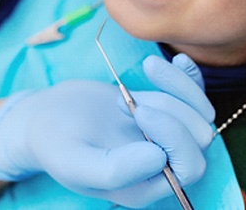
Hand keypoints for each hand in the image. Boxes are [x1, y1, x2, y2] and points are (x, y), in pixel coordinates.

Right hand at [0, 55, 214, 207]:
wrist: (46, 117)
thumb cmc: (55, 143)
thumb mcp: (74, 161)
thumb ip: (114, 170)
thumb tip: (160, 159)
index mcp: (146, 186)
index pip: (189, 166)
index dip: (174, 136)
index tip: (138, 109)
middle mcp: (162, 165)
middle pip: (199, 138)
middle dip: (170, 109)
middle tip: (125, 100)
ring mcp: (164, 136)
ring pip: (199, 112)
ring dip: (174, 89)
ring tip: (131, 85)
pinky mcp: (162, 110)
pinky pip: (193, 94)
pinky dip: (189, 76)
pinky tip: (178, 60)